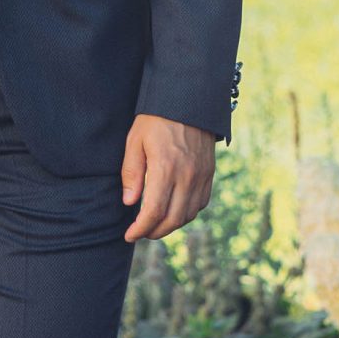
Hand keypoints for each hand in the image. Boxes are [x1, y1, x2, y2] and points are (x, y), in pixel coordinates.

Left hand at [121, 113, 217, 242]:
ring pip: (188, 215)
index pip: (154, 211)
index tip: (129, 235)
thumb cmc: (154, 120)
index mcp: (166, 168)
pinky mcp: (209, 174)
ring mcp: (201, 176)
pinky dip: (186, 214)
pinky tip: (172, 212)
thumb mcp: (134, 142)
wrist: (187, 102)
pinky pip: (200, 204)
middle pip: (173, 219)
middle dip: (155, 232)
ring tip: (153, 225)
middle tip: (139, 233)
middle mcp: (187, 176)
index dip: (141, 228)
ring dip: (170, 226)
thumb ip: (131, 173)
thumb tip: (130, 203)